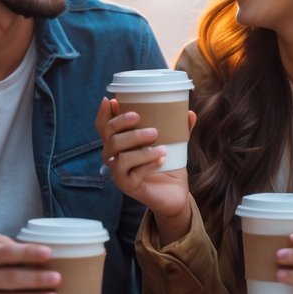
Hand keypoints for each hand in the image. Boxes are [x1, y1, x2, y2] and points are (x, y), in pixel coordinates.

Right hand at [95, 97, 196, 244]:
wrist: (173, 193)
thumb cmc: (167, 164)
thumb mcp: (172, 143)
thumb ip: (179, 128)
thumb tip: (189, 113)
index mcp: (119, 143)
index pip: (103, 127)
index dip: (103, 113)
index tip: (112, 100)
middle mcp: (114, 157)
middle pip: (109, 139)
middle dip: (124, 126)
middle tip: (145, 123)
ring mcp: (119, 173)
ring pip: (120, 157)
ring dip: (141, 149)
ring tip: (161, 147)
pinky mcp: (128, 187)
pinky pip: (133, 174)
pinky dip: (148, 165)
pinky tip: (161, 160)